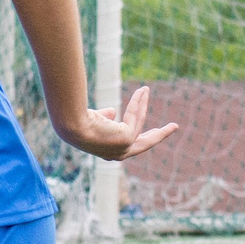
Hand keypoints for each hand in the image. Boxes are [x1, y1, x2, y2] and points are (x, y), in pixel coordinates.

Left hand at [58, 85, 179, 161]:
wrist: (71, 124)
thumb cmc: (76, 123)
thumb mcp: (93, 120)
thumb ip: (105, 117)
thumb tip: (113, 112)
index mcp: (107, 152)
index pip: (128, 145)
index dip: (140, 136)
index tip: (151, 130)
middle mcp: (116, 155)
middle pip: (144, 144)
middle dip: (159, 134)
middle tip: (173, 126)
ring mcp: (122, 149)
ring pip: (139, 124)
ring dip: (142, 104)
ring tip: (145, 89)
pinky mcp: (127, 139)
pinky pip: (136, 116)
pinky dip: (138, 102)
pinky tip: (141, 90)